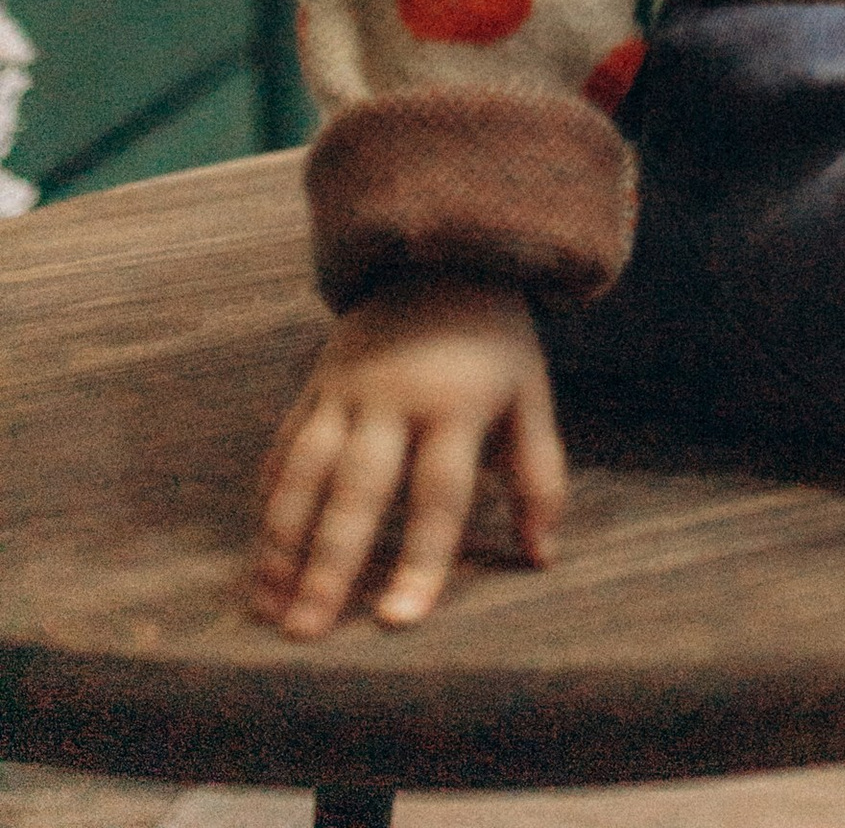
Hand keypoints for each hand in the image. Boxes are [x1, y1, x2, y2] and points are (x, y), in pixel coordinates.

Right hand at [252, 276, 565, 636]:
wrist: (443, 255)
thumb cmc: (495, 345)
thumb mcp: (531, 396)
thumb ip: (538, 474)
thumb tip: (543, 557)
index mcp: (455, 405)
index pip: (439, 495)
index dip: (422, 560)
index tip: (399, 622)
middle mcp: (394, 399)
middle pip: (358, 489)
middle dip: (329, 563)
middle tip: (305, 632)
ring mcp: (345, 389)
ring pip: (304, 471)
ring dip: (280, 541)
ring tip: (266, 607)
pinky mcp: (314, 384)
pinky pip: (283, 449)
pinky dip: (268, 504)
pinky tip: (257, 557)